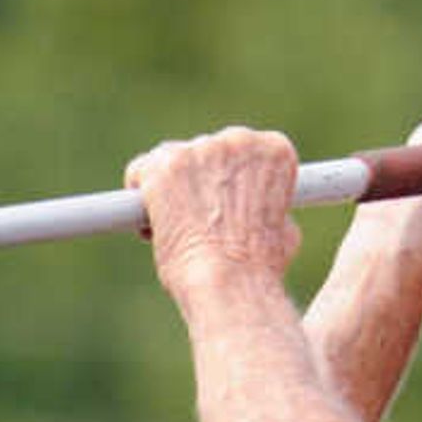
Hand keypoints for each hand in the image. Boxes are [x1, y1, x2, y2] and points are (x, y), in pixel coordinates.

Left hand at [126, 127, 303, 300]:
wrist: (229, 282)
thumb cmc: (257, 267)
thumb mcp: (282, 231)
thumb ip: (268, 208)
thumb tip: (260, 214)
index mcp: (274, 151)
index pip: (246, 150)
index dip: (233, 178)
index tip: (225, 201)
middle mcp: (238, 140)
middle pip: (207, 150)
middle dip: (199, 180)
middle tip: (198, 218)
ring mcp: (199, 150)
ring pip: (171, 159)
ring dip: (170, 187)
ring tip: (176, 226)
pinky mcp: (163, 166)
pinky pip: (140, 171)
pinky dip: (139, 193)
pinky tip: (149, 220)